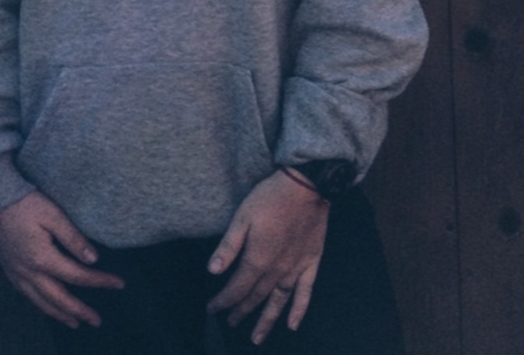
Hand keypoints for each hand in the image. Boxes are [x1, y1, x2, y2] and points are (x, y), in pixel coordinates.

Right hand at [0, 191, 123, 328]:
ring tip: (75, 323)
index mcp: (42, 258)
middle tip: (96, 321)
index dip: (99, 281)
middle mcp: (28, 272)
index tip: (118, 284)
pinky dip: (42, 306)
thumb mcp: (53, 215)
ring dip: (60, 314)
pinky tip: (49, 306)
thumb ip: (73, 238)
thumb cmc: (26, 204)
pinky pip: (28, 296)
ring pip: (41, 302)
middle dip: (79, 311)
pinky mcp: (10, 271)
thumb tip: (93, 259)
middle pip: (58, 298)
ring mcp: (17, 274)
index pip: (77, 276)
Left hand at [206, 169, 329, 344]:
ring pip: (278, 302)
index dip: (222, 301)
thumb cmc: (270, 198)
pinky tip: (293, 325)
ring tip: (257, 338)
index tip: (212, 310)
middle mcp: (276, 271)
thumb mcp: (242, 217)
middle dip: (240, 311)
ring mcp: (296, 269)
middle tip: (229, 323)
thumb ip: (228, 246)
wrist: (306, 186)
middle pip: (255, 297)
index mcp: (257, 260)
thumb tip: (212, 271)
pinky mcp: (311, 262)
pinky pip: (305, 292)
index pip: (236, 288)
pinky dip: (299, 310)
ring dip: (266, 321)